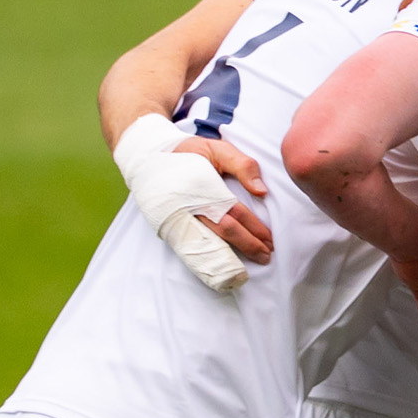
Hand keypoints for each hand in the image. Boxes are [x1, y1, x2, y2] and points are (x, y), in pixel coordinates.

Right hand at [169, 137, 272, 262]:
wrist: (148, 157)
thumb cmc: (189, 153)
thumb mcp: (217, 149)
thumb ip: (242, 166)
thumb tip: (262, 191)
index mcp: (204, 186)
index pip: (234, 212)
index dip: (254, 228)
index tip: (270, 240)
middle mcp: (190, 206)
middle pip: (224, 231)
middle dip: (247, 245)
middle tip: (266, 256)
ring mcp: (177, 218)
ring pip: (207, 243)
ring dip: (230, 257)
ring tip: (249, 266)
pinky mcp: (168, 227)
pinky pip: (189, 248)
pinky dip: (206, 261)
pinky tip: (220, 269)